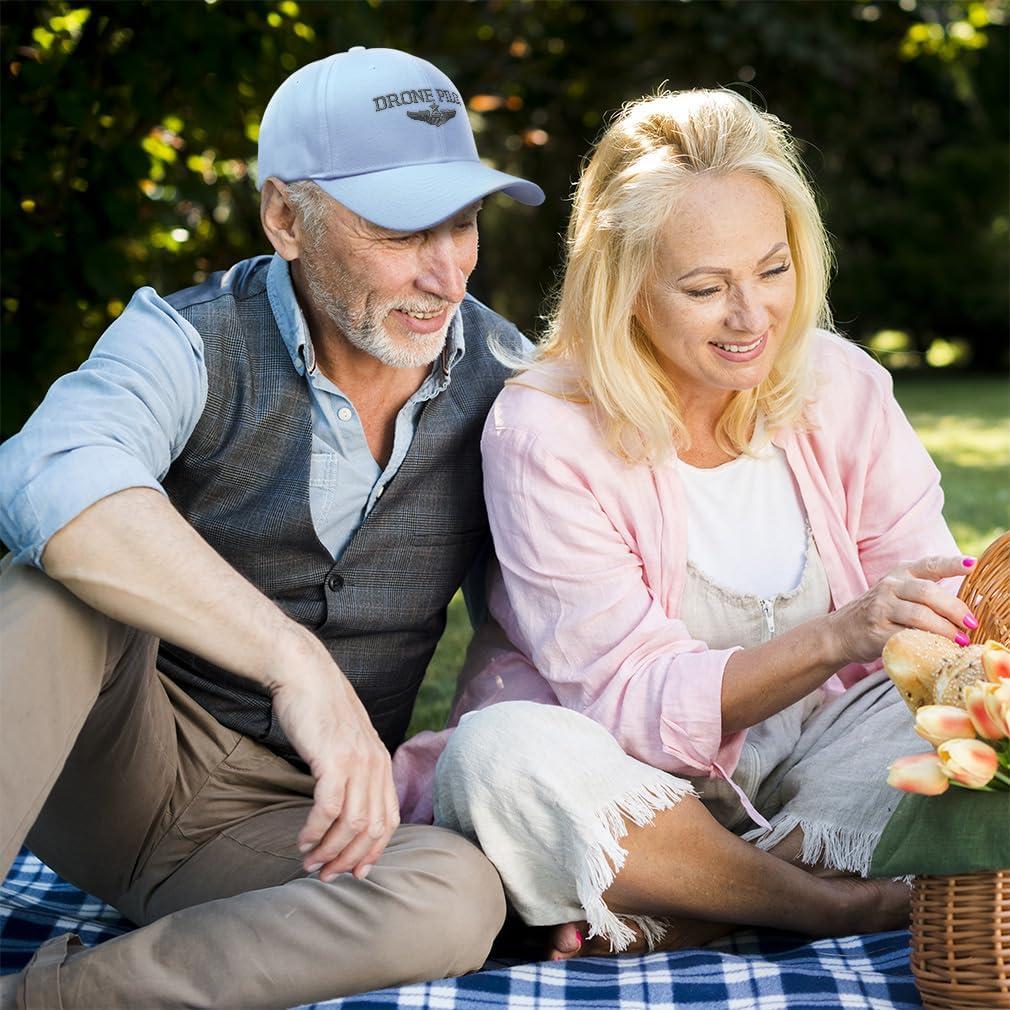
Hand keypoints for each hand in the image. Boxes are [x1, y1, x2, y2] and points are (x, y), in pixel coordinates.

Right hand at [266, 628, 399, 881]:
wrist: (304, 673)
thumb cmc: (318, 709)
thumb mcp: (346, 742)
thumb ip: (353, 770)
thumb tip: (345, 808)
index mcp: (381, 763)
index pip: (389, 820)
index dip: (373, 852)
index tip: (354, 873)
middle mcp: (376, 764)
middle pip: (373, 829)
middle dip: (350, 859)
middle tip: (326, 875)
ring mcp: (357, 761)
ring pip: (352, 824)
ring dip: (330, 850)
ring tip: (309, 863)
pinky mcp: (333, 758)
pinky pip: (329, 808)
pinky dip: (316, 830)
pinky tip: (302, 840)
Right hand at [825, 554, 973, 665]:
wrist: (840, 631)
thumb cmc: (881, 612)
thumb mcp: (899, 592)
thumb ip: (928, 593)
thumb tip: (969, 610)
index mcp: (901, 572)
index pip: (930, 565)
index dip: (952, 564)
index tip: (973, 565)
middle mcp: (890, 586)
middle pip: (928, 593)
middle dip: (955, 610)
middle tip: (971, 624)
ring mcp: (881, 608)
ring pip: (920, 616)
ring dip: (945, 630)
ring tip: (960, 641)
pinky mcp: (876, 631)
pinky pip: (908, 637)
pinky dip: (927, 644)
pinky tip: (937, 649)